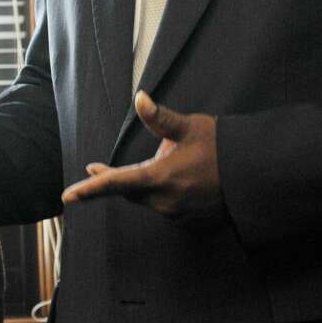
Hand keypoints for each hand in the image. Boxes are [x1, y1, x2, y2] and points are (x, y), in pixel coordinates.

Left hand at [61, 91, 221, 223]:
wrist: (254, 173)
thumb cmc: (220, 147)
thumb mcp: (190, 127)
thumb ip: (160, 118)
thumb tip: (140, 99)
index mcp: (159, 177)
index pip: (116, 184)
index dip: (90, 189)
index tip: (67, 196)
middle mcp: (164, 201)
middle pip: (130, 192)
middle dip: (115, 181)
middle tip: (98, 169)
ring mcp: (177, 215)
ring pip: (149, 200)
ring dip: (146, 186)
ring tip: (167, 166)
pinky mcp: (189, 223)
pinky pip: (166, 208)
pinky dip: (165, 195)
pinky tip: (181, 181)